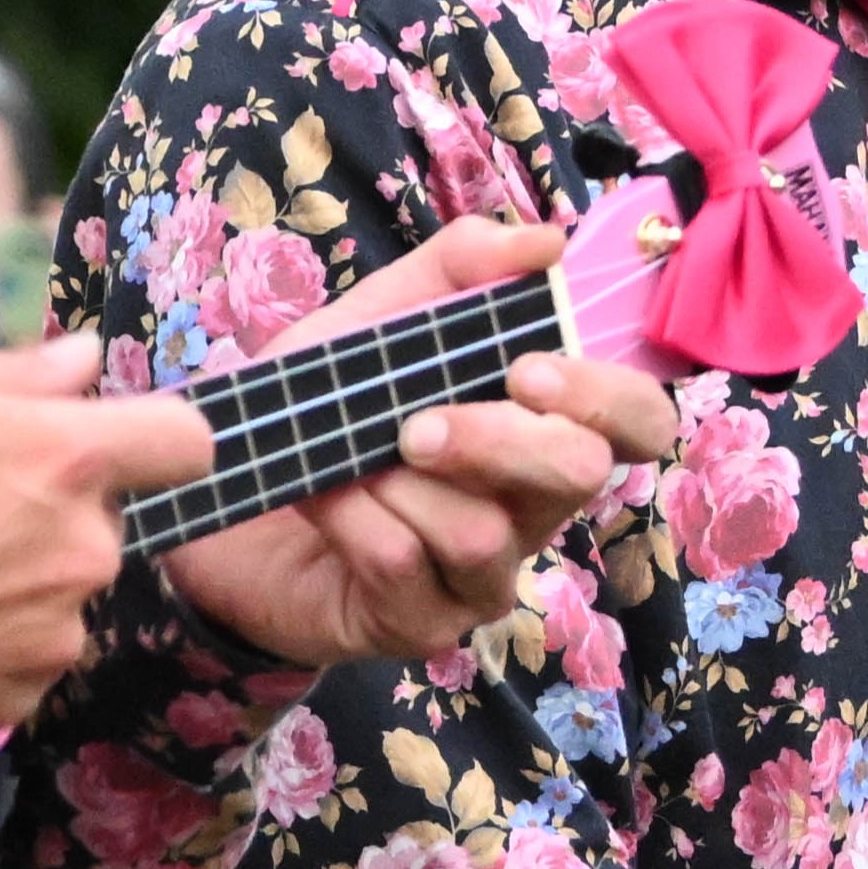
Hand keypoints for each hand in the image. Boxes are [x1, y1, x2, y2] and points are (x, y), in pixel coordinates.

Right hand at [0, 337, 215, 755]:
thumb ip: (16, 373)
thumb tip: (86, 359)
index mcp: (67, 459)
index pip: (186, 442)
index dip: (157, 440)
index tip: (115, 447)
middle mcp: (83, 551)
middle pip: (103, 522)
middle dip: (51, 514)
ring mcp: (57, 635)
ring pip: (61, 594)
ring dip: (19, 584)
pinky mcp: (21, 700)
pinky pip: (25, 658)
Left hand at [167, 212, 674, 671]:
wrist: (229, 502)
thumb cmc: (323, 411)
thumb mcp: (375, 320)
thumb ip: (455, 272)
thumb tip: (546, 244)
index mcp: (542, 429)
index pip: (638, 423)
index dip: (607, 397)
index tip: (527, 367)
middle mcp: (531, 508)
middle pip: (578, 476)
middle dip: (497, 439)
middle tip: (416, 425)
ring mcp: (484, 576)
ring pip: (482, 532)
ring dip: (397, 484)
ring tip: (343, 459)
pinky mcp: (424, 624)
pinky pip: (403, 564)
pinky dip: (350, 517)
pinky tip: (317, 498)